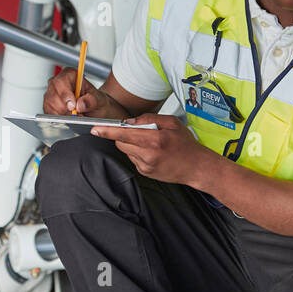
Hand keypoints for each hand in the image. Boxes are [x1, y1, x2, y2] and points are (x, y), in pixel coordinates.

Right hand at [43, 67, 121, 117]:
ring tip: (74, 115)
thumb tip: (80, 104)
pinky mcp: (48, 104)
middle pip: (53, 94)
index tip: (73, 106)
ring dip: (62, 113)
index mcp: (71, 75)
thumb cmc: (95, 101)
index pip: (62, 81)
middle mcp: (58, 82)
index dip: (66, 94)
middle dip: (64, 107)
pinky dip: (58, 117)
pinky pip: (48, 112)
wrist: (94, 109)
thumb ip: (91, 100)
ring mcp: (51, 93)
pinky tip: (67, 117)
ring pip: (50, 104)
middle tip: (75, 114)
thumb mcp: (99, 100)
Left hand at [89, 113, 209, 185]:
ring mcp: (146, 166)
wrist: (196, 167)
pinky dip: (138, 153)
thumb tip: (130, 122)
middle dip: (123, 135)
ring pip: (126, 151)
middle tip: (138, 132)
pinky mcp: (145, 172)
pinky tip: (153, 153)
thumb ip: (149, 119)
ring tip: (150, 143)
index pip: (124, 134)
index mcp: (155, 139)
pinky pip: (133, 159)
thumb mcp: (172, 123)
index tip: (95, 129)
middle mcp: (149, 154)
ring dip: (132, 144)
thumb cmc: (186, 144)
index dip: (107, 131)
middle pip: (121, 142)